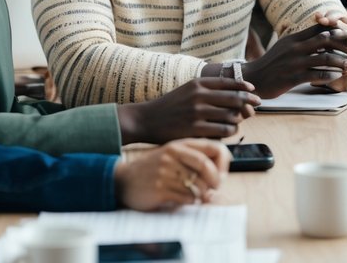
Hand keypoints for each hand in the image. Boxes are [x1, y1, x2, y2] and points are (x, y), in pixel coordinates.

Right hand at [114, 139, 230, 209]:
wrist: (123, 180)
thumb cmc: (153, 169)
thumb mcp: (172, 155)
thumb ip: (194, 158)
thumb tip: (221, 172)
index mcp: (179, 144)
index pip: (213, 147)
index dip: (223, 162)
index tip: (222, 173)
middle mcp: (172, 155)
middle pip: (205, 165)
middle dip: (216, 180)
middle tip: (215, 188)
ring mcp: (165, 171)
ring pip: (198, 184)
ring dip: (203, 193)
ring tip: (198, 195)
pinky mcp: (160, 189)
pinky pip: (187, 197)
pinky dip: (191, 201)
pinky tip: (185, 200)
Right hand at [118, 77, 259, 143]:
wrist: (146, 120)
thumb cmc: (170, 106)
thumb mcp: (187, 89)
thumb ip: (207, 88)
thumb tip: (232, 90)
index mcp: (198, 83)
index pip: (229, 82)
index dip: (245, 86)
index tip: (253, 90)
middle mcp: (199, 96)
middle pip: (234, 97)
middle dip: (249, 101)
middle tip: (257, 105)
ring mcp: (197, 113)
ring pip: (231, 115)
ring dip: (240, 118)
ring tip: (240, 120)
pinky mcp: (195, 129)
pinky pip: (223, 130)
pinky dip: (231, 130)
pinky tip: (230, 130)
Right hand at [243, 19, 346, 97]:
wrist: (253, 77)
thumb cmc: (272, 62)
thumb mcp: (286, 46)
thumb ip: (303, 40)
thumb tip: (323, 34)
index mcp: (294, 38)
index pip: (320, 29)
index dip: (339, 30)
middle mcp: (295, 47)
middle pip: (326, 40)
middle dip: (346, 43)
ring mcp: (294, 62)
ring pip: (324, 58)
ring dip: (340, 61)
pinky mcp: (292, 78)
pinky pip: (315, 75)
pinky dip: (329, 75)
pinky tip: (337, 77)